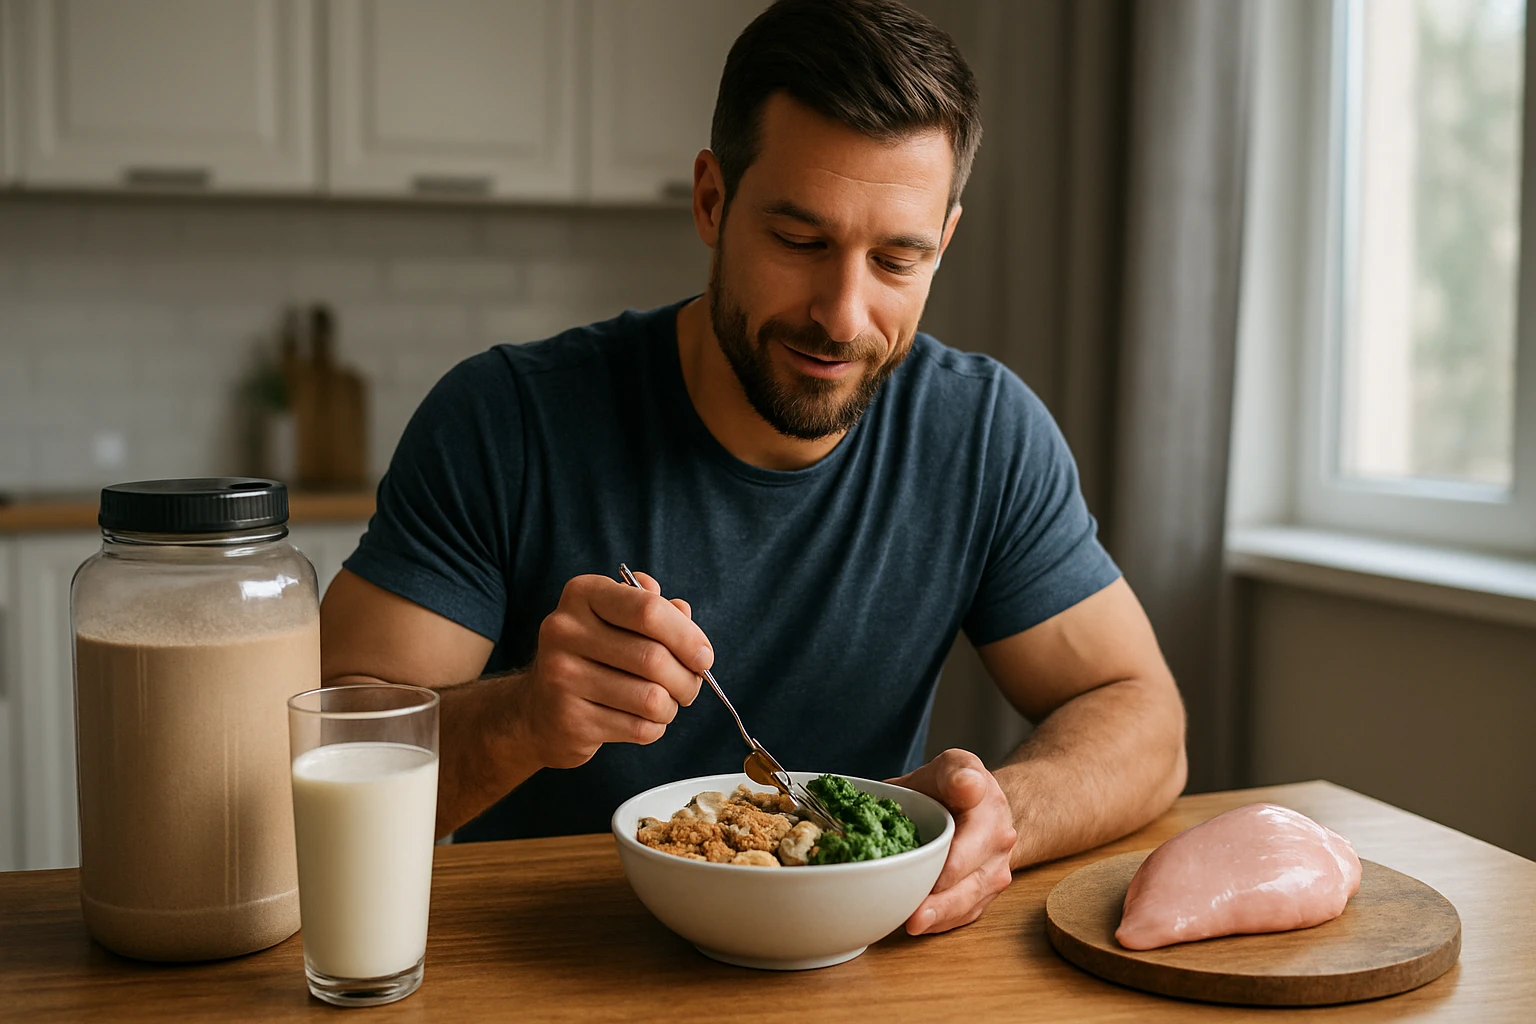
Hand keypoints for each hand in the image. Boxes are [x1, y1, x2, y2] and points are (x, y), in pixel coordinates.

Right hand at [510, 572, 712, 769]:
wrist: (537, 708)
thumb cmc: (591, 656)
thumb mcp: (616, 619)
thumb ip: (652, 608)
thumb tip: (684, 611)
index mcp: (582, 594)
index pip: (648, 609)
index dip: (687, 635)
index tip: (704, 656)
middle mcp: (564, 631)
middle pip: (654, 658)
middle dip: (687, 678)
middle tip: (690, 685)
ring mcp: (562, 677)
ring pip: (652, 698)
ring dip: (672, 705)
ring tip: (664, 703)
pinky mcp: (570, 720)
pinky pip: (639, 728)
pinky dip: (654, 727)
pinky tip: (643, 720)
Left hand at [889, 749, 1016, 934]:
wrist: (979, 808)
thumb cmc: (952, 787)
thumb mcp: (951, 766)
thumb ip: (955, 772)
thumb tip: (968, 786)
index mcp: (989, 804)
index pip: (974, 833)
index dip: (957, 850)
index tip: (939, 864)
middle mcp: (1000, 839)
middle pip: (972, 874)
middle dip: (944, 894)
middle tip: (914, 912)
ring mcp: (997, 868)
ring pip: (970, 898)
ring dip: (943, 913)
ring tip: (914, 924)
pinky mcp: (988, 891)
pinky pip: (968, 911)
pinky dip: (944, 920)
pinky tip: (922, 924)